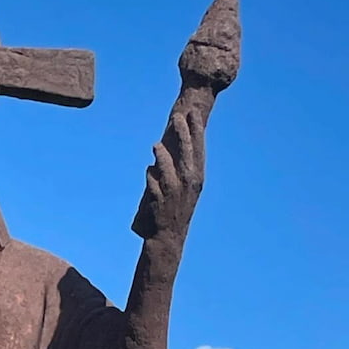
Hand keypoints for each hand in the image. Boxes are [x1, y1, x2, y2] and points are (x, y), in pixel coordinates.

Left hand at [133, 109, 204, 242]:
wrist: (169, 234)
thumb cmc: (177, 206)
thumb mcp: (185, 186)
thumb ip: (181, 166)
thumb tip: (171, 143)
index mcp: (197, 177)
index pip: (198, 149)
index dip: (196, 131)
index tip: (194, 114)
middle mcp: (188, 183)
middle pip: (186, 153)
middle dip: (182, 133)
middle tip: (177, 117)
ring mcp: (174, 191)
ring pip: (168, 167)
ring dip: (162, 155)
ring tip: (156, 145)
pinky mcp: (159, 200)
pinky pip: (153, 182)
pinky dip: (151, 175)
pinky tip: (150, 170)